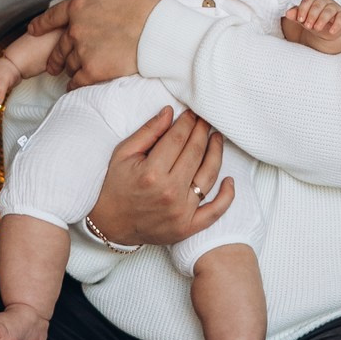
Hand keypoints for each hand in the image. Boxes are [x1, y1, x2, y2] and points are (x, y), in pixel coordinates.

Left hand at [36, 0, 158, 85]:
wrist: (158, 29)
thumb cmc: (142, 3)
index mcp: (78, 7)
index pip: (52, 17)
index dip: (41, 25)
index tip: (33, 31)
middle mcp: (75, 29)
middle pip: (59, 47)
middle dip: (55, 57)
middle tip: (53, 65)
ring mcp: (83, 51)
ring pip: (69, 64)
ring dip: (70, 68)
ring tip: (74, 73)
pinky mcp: (93, 70)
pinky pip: (77, 81)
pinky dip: (75, 85)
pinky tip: (77, 86)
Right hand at [88, 108, 232, 246]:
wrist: (111, 224)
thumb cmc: (116, 186)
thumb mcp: (123, 154)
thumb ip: (148, 132)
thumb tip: (170, 112)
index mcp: (151, 173)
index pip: (178, 139)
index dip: (187, 123)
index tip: (192, 114)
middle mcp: (169, 192)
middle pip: (195, 153)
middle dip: (202, 132)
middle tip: (205, 121)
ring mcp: (181, 212)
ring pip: (209, 176)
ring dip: (216, 153)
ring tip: (217, 139)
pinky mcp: (188, 227)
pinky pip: (215, 211)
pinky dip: (227, 196)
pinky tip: (229, 181)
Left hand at [282, 0, 340, 52]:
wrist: (329, 31)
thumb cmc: (314, 22)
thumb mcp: (304, 20)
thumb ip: (296, 16)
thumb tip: (287, 13)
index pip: (308, 0)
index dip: (303, 9)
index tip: (299, 20)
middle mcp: (325, 1)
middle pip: (318, 5)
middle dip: (312, 15)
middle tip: (307, 26)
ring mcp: (335, 8)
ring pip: (329, 10)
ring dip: (322, 19)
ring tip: (316, 28)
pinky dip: (336, 25)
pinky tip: (331, 31)